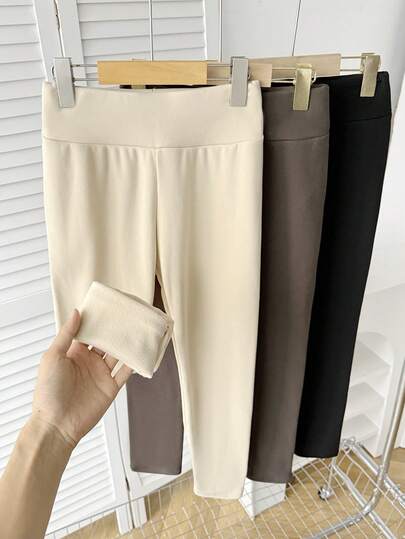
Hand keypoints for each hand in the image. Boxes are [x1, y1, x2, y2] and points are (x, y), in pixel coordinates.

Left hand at [32, 309, 131, 444]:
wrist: (57, 424)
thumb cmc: (48, 392)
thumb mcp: (53, 357)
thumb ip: (66, 335)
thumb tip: (76, 313)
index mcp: (74, 353)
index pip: (88, 332)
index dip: (97, 321)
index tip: (107, 307)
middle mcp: (89, 362)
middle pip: (106, 342)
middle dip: (115, 330)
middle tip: (127, 315)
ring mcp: (101, 374)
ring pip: (118, 355)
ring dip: (127, 344)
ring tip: (137, 329)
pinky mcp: (111, 388)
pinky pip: (125, 373)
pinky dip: (134, 363)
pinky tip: (142, 353)